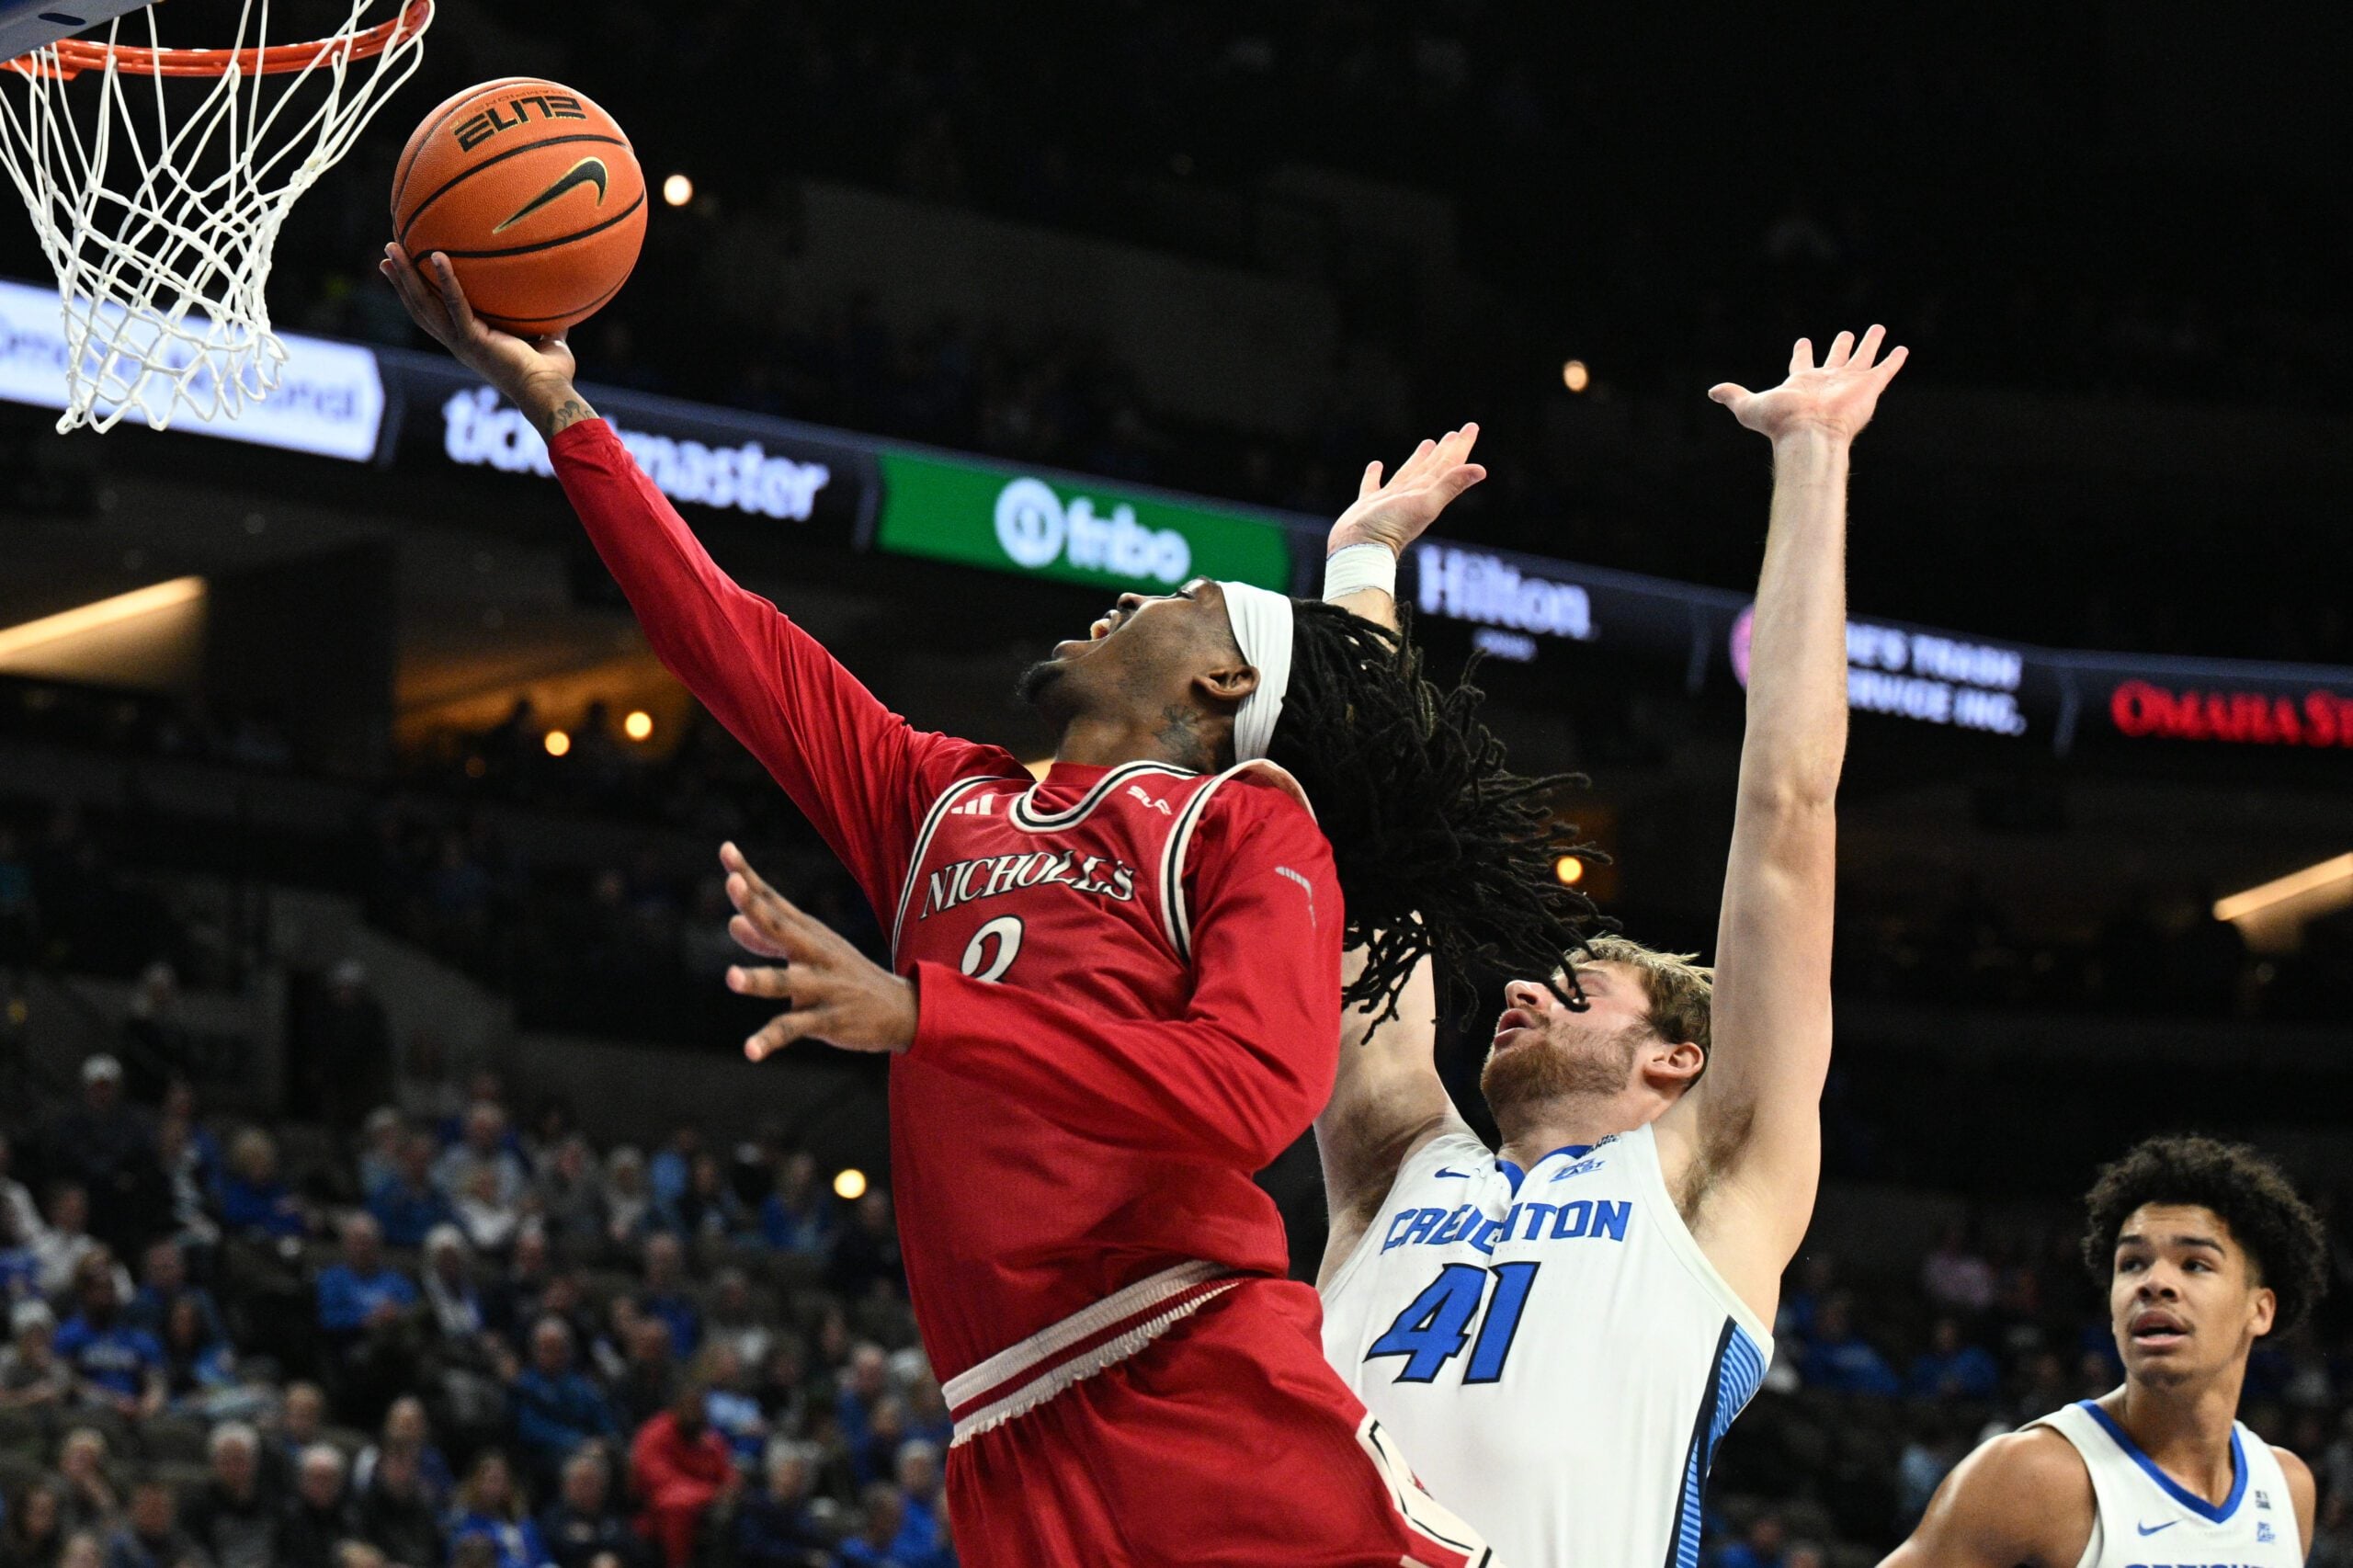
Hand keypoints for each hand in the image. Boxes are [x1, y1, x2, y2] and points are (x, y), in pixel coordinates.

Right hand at [378, 244, 587, 436]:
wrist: (549, 392)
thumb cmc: (551, 371)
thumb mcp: (545, 336)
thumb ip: (543, 318)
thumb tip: (557, 296)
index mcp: (468, 341)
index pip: (434, 315)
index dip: (416, 294)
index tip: (402, 272)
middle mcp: (457, 342)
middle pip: (418, 307)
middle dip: (400, 280)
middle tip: (387, 253)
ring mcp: (461, 342)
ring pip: (424, 304)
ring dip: (406, 275)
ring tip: (392, 248)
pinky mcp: (473, 340)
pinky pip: (455, 304)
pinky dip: (446, 280)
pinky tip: (436, 255)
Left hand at [720, 843, 918, 1057]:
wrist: (900, 1009)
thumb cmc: (844, 976)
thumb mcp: (809, 954)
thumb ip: (768, 940)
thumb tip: (731, 922)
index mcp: (808, 934)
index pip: (773, 901)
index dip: (749, 877)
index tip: (725, 850)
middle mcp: (814, 953)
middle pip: (781, 927)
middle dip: (757, 907)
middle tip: (732, 885)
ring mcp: (823, 985)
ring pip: (787, 981)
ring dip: (759, 978)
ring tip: (731, 978)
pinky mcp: (828, 1019)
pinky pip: (794, 1028)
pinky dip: (770, 1039)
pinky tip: (750, 1051)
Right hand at [1325, 424, 1487, 559]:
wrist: (1361, 548)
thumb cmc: (1392, 527)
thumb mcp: (1426, 504)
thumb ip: (1451, 485)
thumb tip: (1481, 470)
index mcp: (1428, 493)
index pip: (1449, 465)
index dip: (1461, 447)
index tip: (1471, 427)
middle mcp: (1412, 496)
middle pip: (1433, 468)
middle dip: (1445, 451)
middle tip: (1454, 434)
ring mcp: (1390, 500)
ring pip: (1408, 474)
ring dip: (1419, 459)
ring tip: (1428, 443)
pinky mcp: (1368, 505)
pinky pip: (1373, 485)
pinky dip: (1375, 475)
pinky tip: (1377, 465)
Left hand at [1709, 326, 1907, 443]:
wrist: (1808, 433)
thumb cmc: (1780, 422)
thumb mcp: (1749, 405)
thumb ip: (1733, 395)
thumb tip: (1712, 391)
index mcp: (1803, 383)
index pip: (1802, 363)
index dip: (1802, 352)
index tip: (1803, 341)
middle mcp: (1827, 381)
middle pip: (1836, 359)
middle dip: (1840, 346)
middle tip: (1845, 334)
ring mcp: (1849, 383)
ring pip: (1862, 358)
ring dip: (1870, 344)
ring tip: (1877, 329)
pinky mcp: (1869, 387)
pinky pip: (1885, 370)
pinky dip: (1893, 360)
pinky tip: (1901, 349)